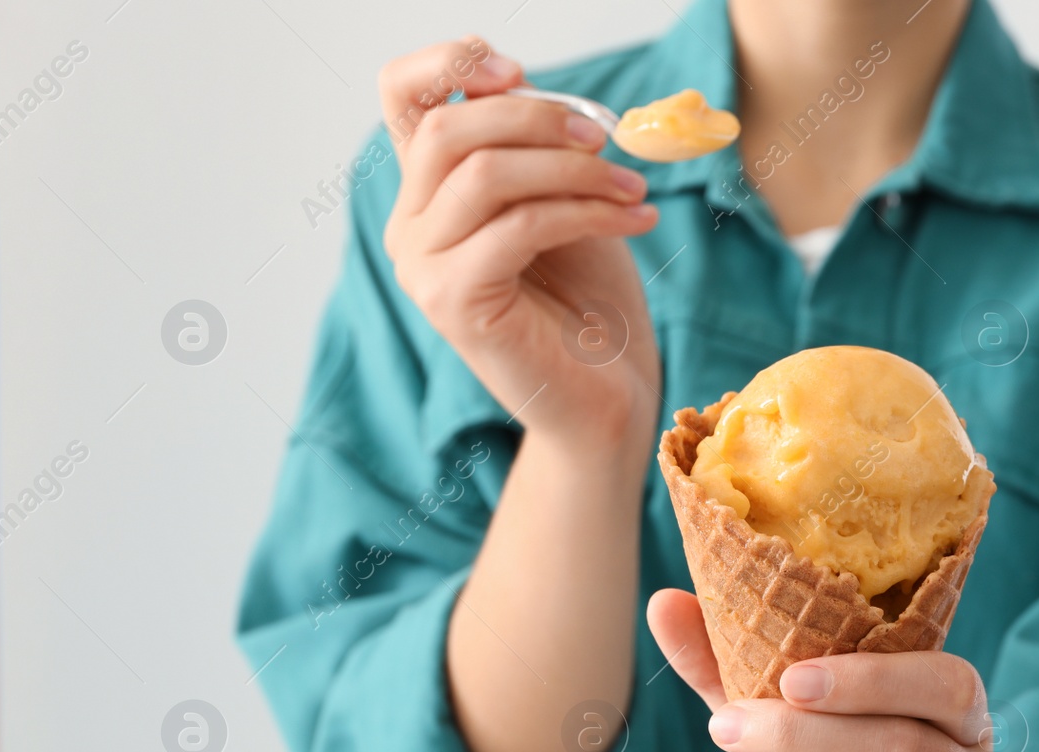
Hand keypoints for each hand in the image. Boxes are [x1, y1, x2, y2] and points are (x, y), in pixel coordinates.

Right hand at [378, 38, 660, 451]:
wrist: (605, 400)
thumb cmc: (589, 303)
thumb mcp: (565, 201)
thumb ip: (538, 147)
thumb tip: (538, 87)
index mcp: (429, 195)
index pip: (401, 97)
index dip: (448, 63)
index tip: (517, 70)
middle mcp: (410, 229)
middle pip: (447, 130)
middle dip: (535, 118)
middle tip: (606, 141)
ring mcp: (424, 269)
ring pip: (483, 174)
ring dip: (573, 170)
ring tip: (634, 191)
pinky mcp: (455, 303)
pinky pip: (518, 227)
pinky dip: (587, 212)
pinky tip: (638, 221)